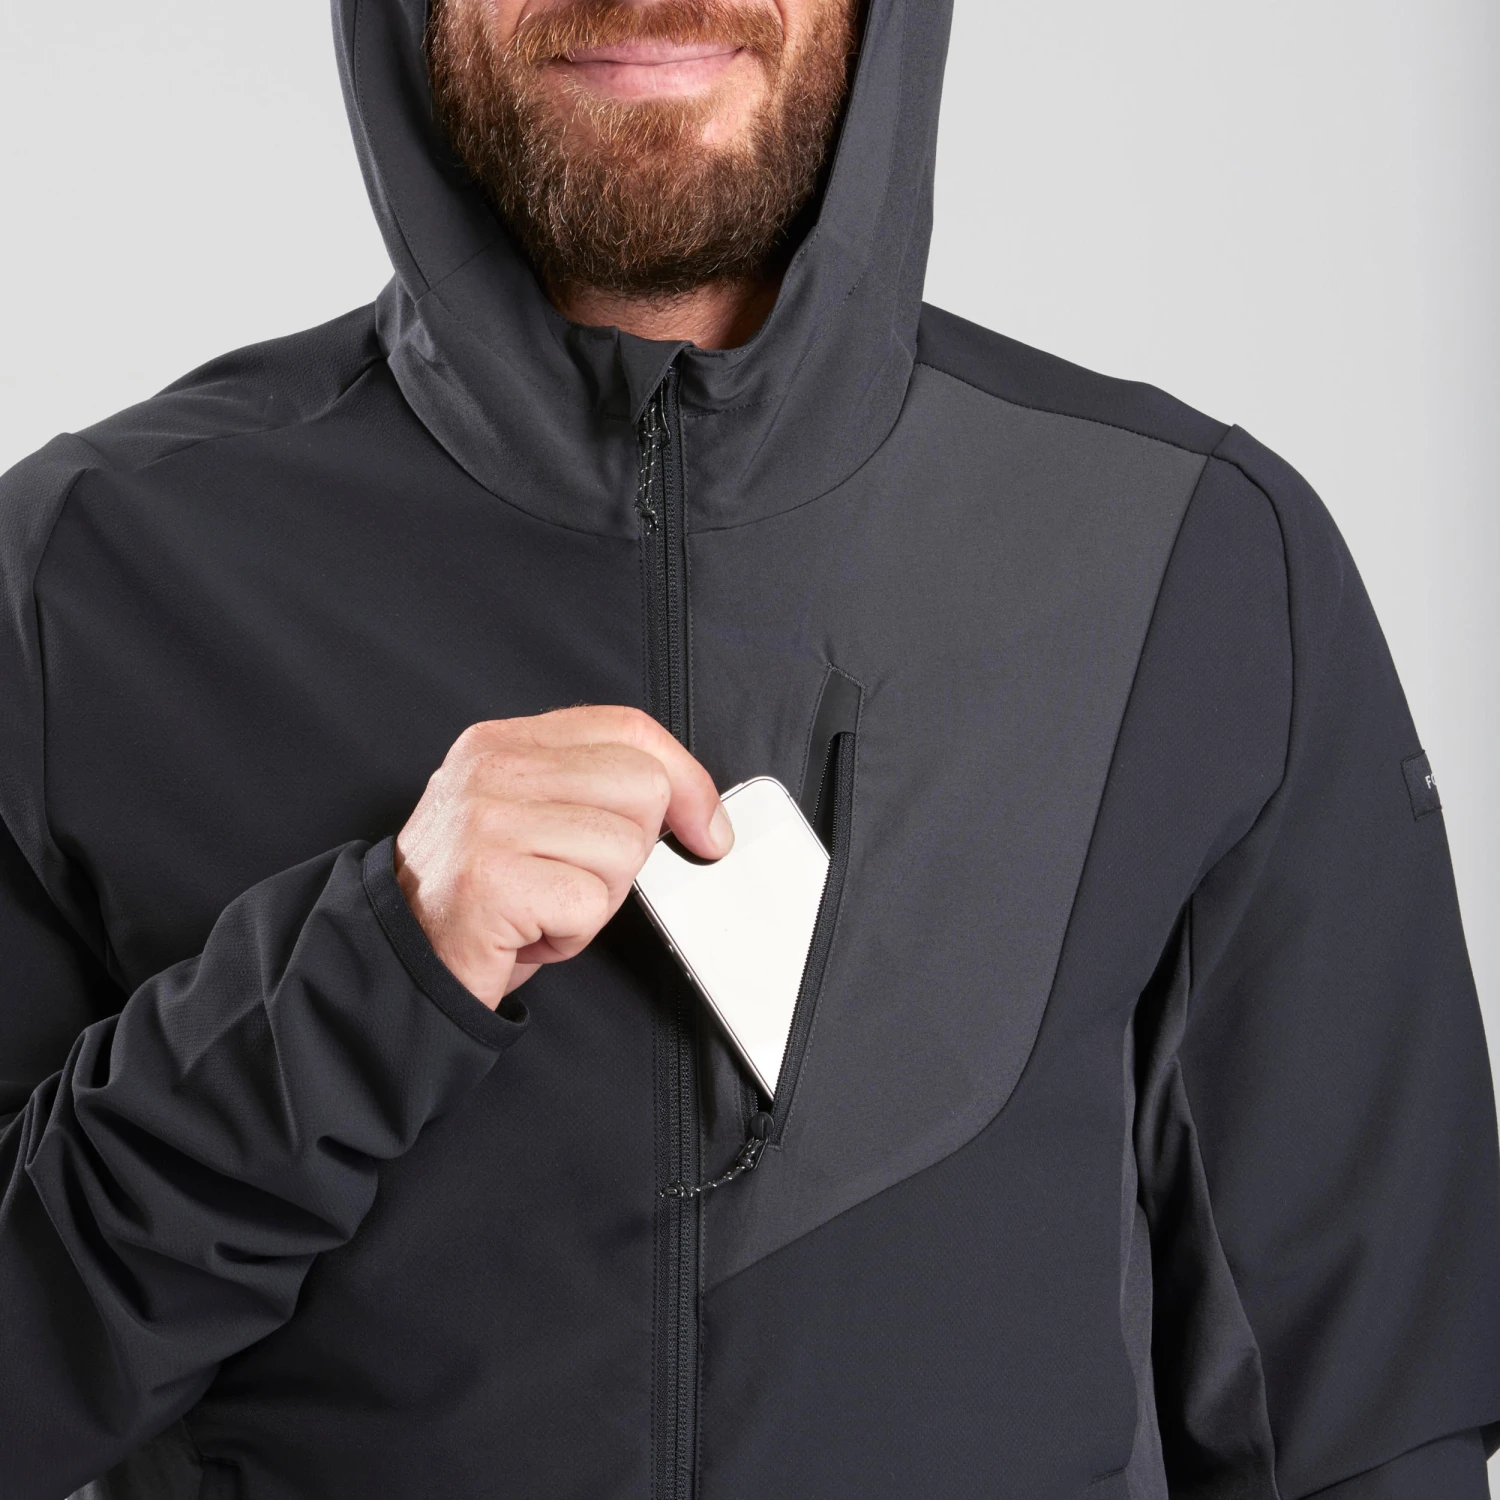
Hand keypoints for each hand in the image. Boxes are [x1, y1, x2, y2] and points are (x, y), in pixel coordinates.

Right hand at [394, 706, 731, 1008]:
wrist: (404, 958)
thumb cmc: (483, 894)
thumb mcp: (533, 816)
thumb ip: (594, 787)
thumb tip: (693, 806)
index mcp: (504, 741)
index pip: (628, 728)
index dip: (688, 779)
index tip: (707, 827)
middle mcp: (491, 769)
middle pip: (641, 787)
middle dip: (631, 851)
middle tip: (577, 879)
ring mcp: (488, 821)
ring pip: (623, 850)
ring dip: (598, 899)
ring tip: (545, 905)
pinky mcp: (491, 879)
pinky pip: (590, 904)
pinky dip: (573, 935)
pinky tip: (532, 931)